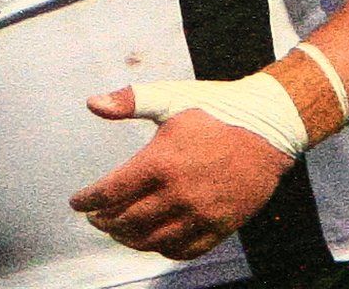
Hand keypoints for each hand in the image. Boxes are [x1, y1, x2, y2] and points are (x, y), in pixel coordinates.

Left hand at [71, 88, 292, 260]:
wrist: (270, 125)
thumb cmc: (218, 109)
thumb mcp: (171, 98)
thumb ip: (129, 101)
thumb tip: (92, 104)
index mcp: (161, 162)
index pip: (110, 192)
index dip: (88, 200)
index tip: (78, 202)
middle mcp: (178, 193)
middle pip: (126, 221)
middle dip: (105, 221)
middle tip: (97, 217)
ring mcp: (201, 214)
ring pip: (152, 241)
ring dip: (129, 239)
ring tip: (120, 230)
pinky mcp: (221, 226)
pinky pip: (184, 250)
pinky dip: (162, 249)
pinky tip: (154, 239)